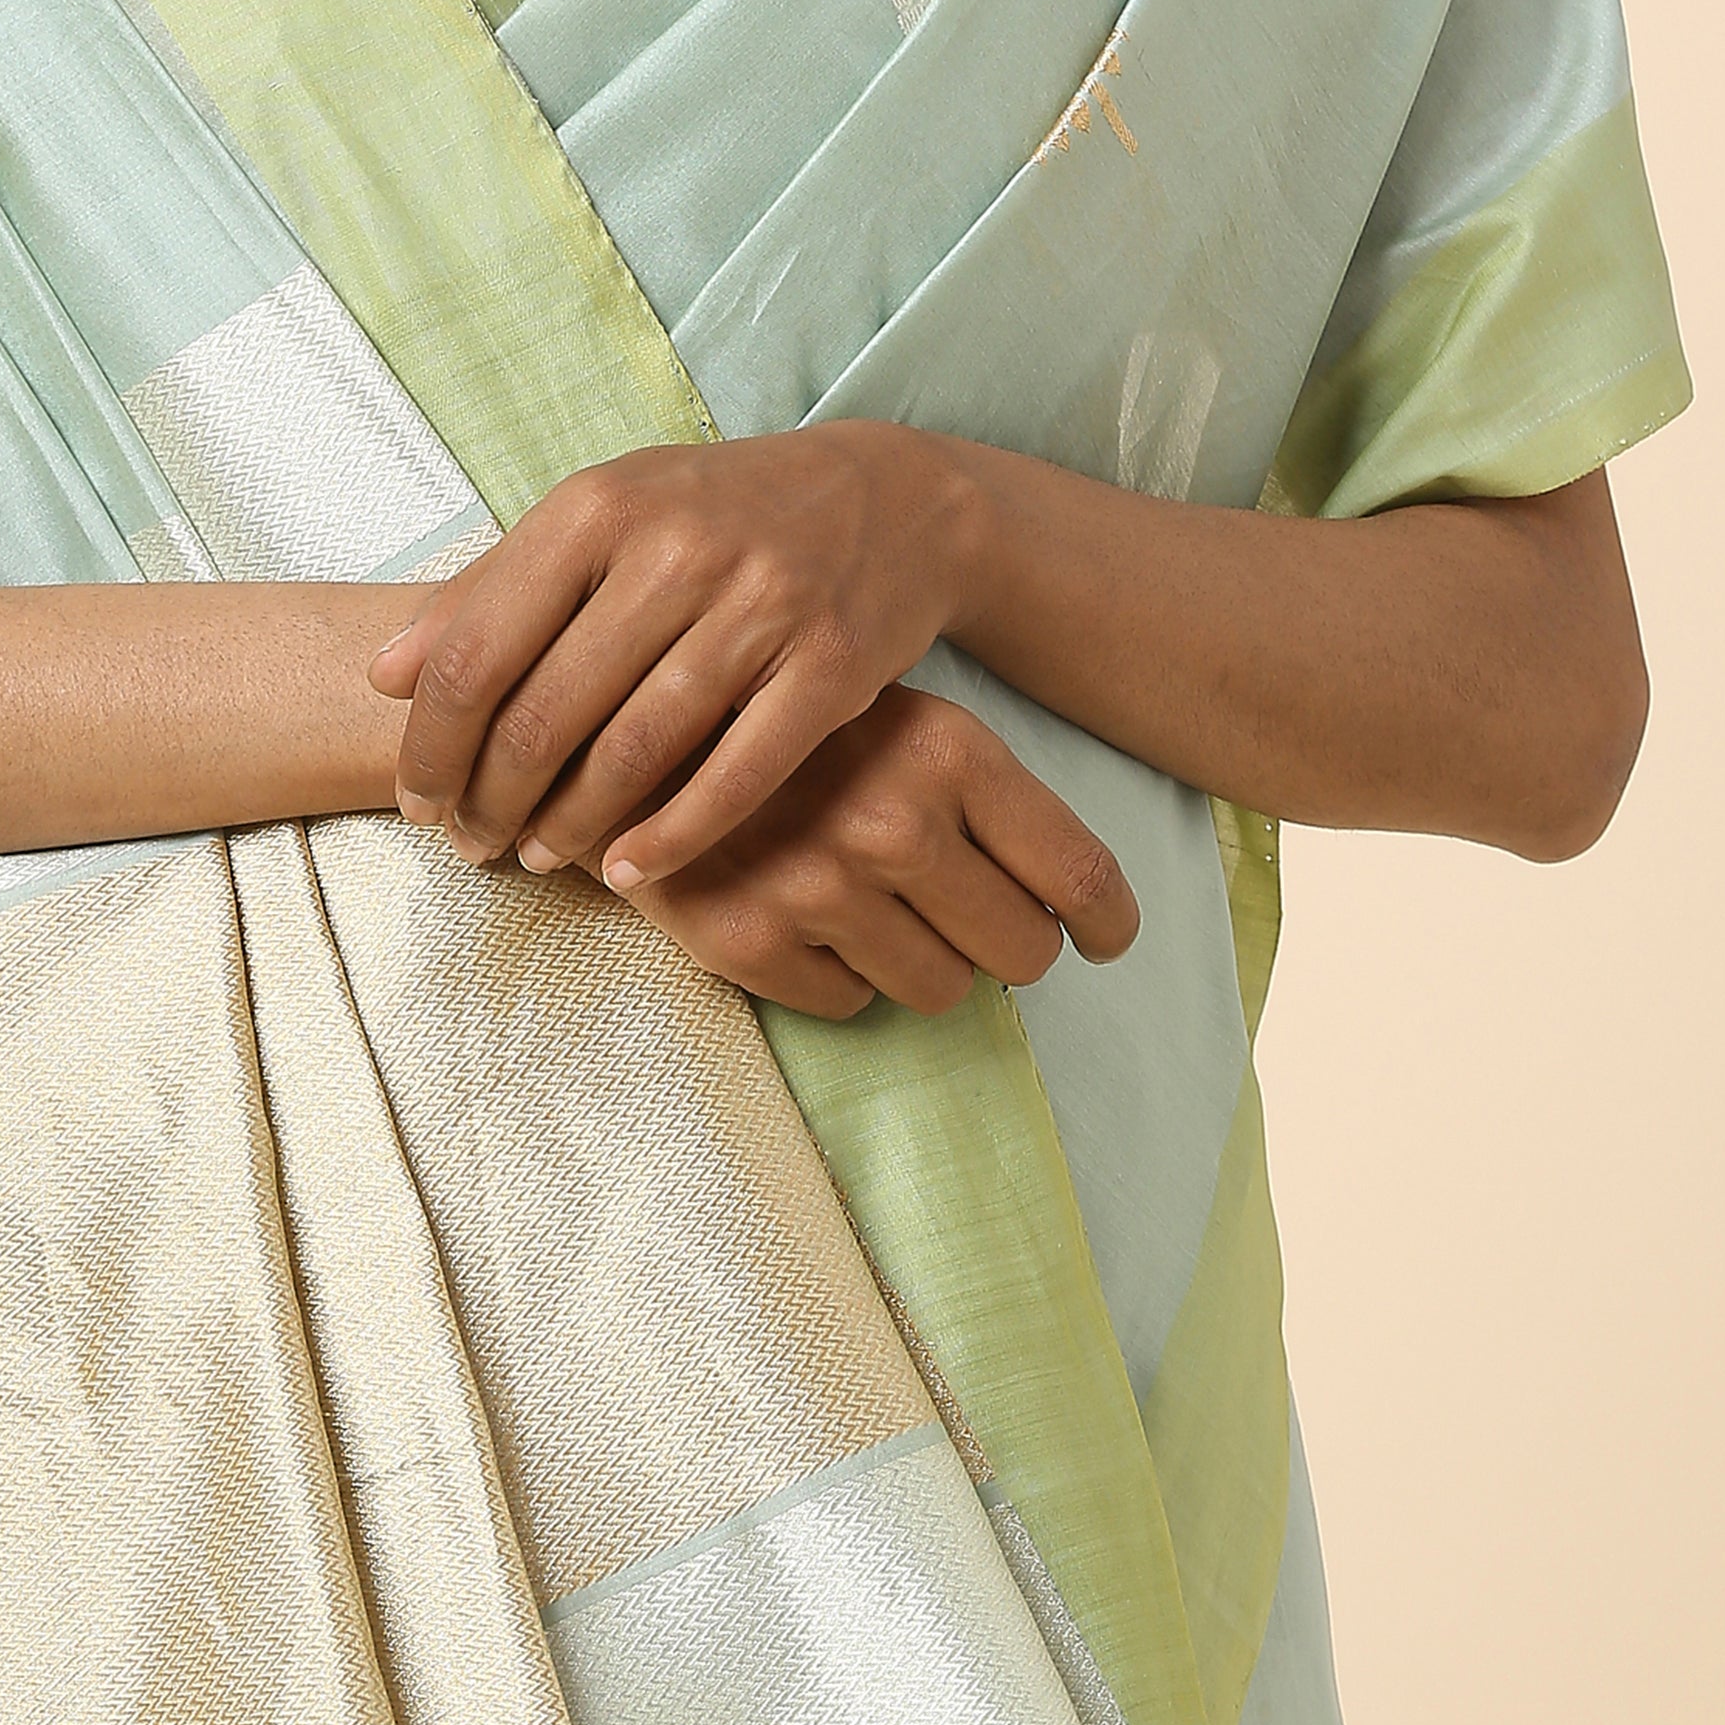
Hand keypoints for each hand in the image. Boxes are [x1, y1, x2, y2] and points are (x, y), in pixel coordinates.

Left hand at [371, 423, 970, 885]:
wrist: (890, 498)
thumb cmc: (715, 514)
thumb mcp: (600, 517)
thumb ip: (489, 589)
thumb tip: (382, 675)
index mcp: (598, 506)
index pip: (477, 650)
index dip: (432, 743)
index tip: (416, 799)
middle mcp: (675, 549)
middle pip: (545, 713)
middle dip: (491, 799)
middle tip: (471, 845)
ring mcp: (760, 607)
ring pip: (633, 752)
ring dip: (570, 826)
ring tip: (536, 857)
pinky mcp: (831, 667)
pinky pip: (736, 777)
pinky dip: (672, 837)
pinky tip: (628, 868)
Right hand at [609, 689, 1138, 1019]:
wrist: (619, 719)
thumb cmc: (787, 720)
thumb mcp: (899, 717)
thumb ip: (981, 796)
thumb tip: (1079, 906)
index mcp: (946, 751)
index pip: (1076, 875)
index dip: (1106, 921)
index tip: (1105, 938)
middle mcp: (892, 822)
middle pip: (1022, 953)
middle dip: (1006, 945)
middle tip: (971, 918)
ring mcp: (819, 888)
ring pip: (939, 992)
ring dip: (921, 962)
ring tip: (874, 907)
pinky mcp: (751, 943)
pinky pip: (848, 1007)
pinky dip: (841, 977)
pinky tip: (808, 918)